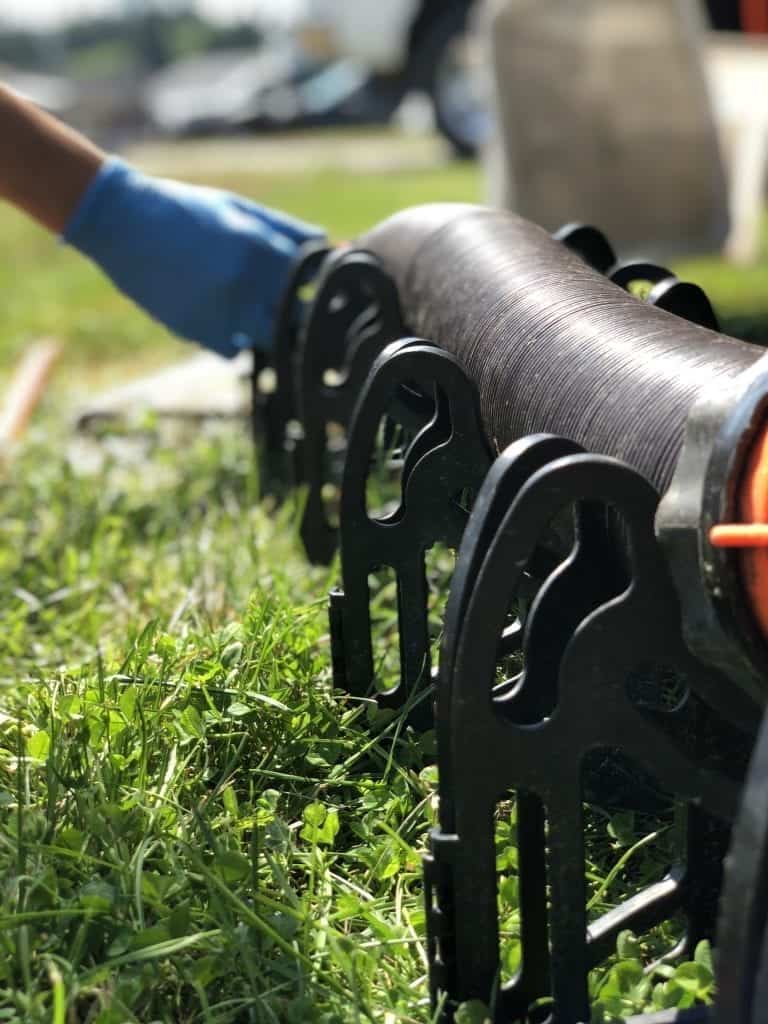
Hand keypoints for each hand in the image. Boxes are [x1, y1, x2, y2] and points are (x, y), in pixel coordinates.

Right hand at [63, 158, 324, 356]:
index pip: (313, 284)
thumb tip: (330, 245)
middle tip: (303, 320)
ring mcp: (217, 310)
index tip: (334, 301)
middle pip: (294, 322)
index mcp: (259, 248)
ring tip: (257, 317)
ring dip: (267, 333)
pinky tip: (224, 321)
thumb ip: (286, 230)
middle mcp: (243, 284)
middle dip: (302, 322)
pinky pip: (230, 349)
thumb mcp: (239, 209)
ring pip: (265, 341)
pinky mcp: (194, 330)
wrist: (122, 222)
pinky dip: (233, 340)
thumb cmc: (186, 210)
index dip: (326, 295)